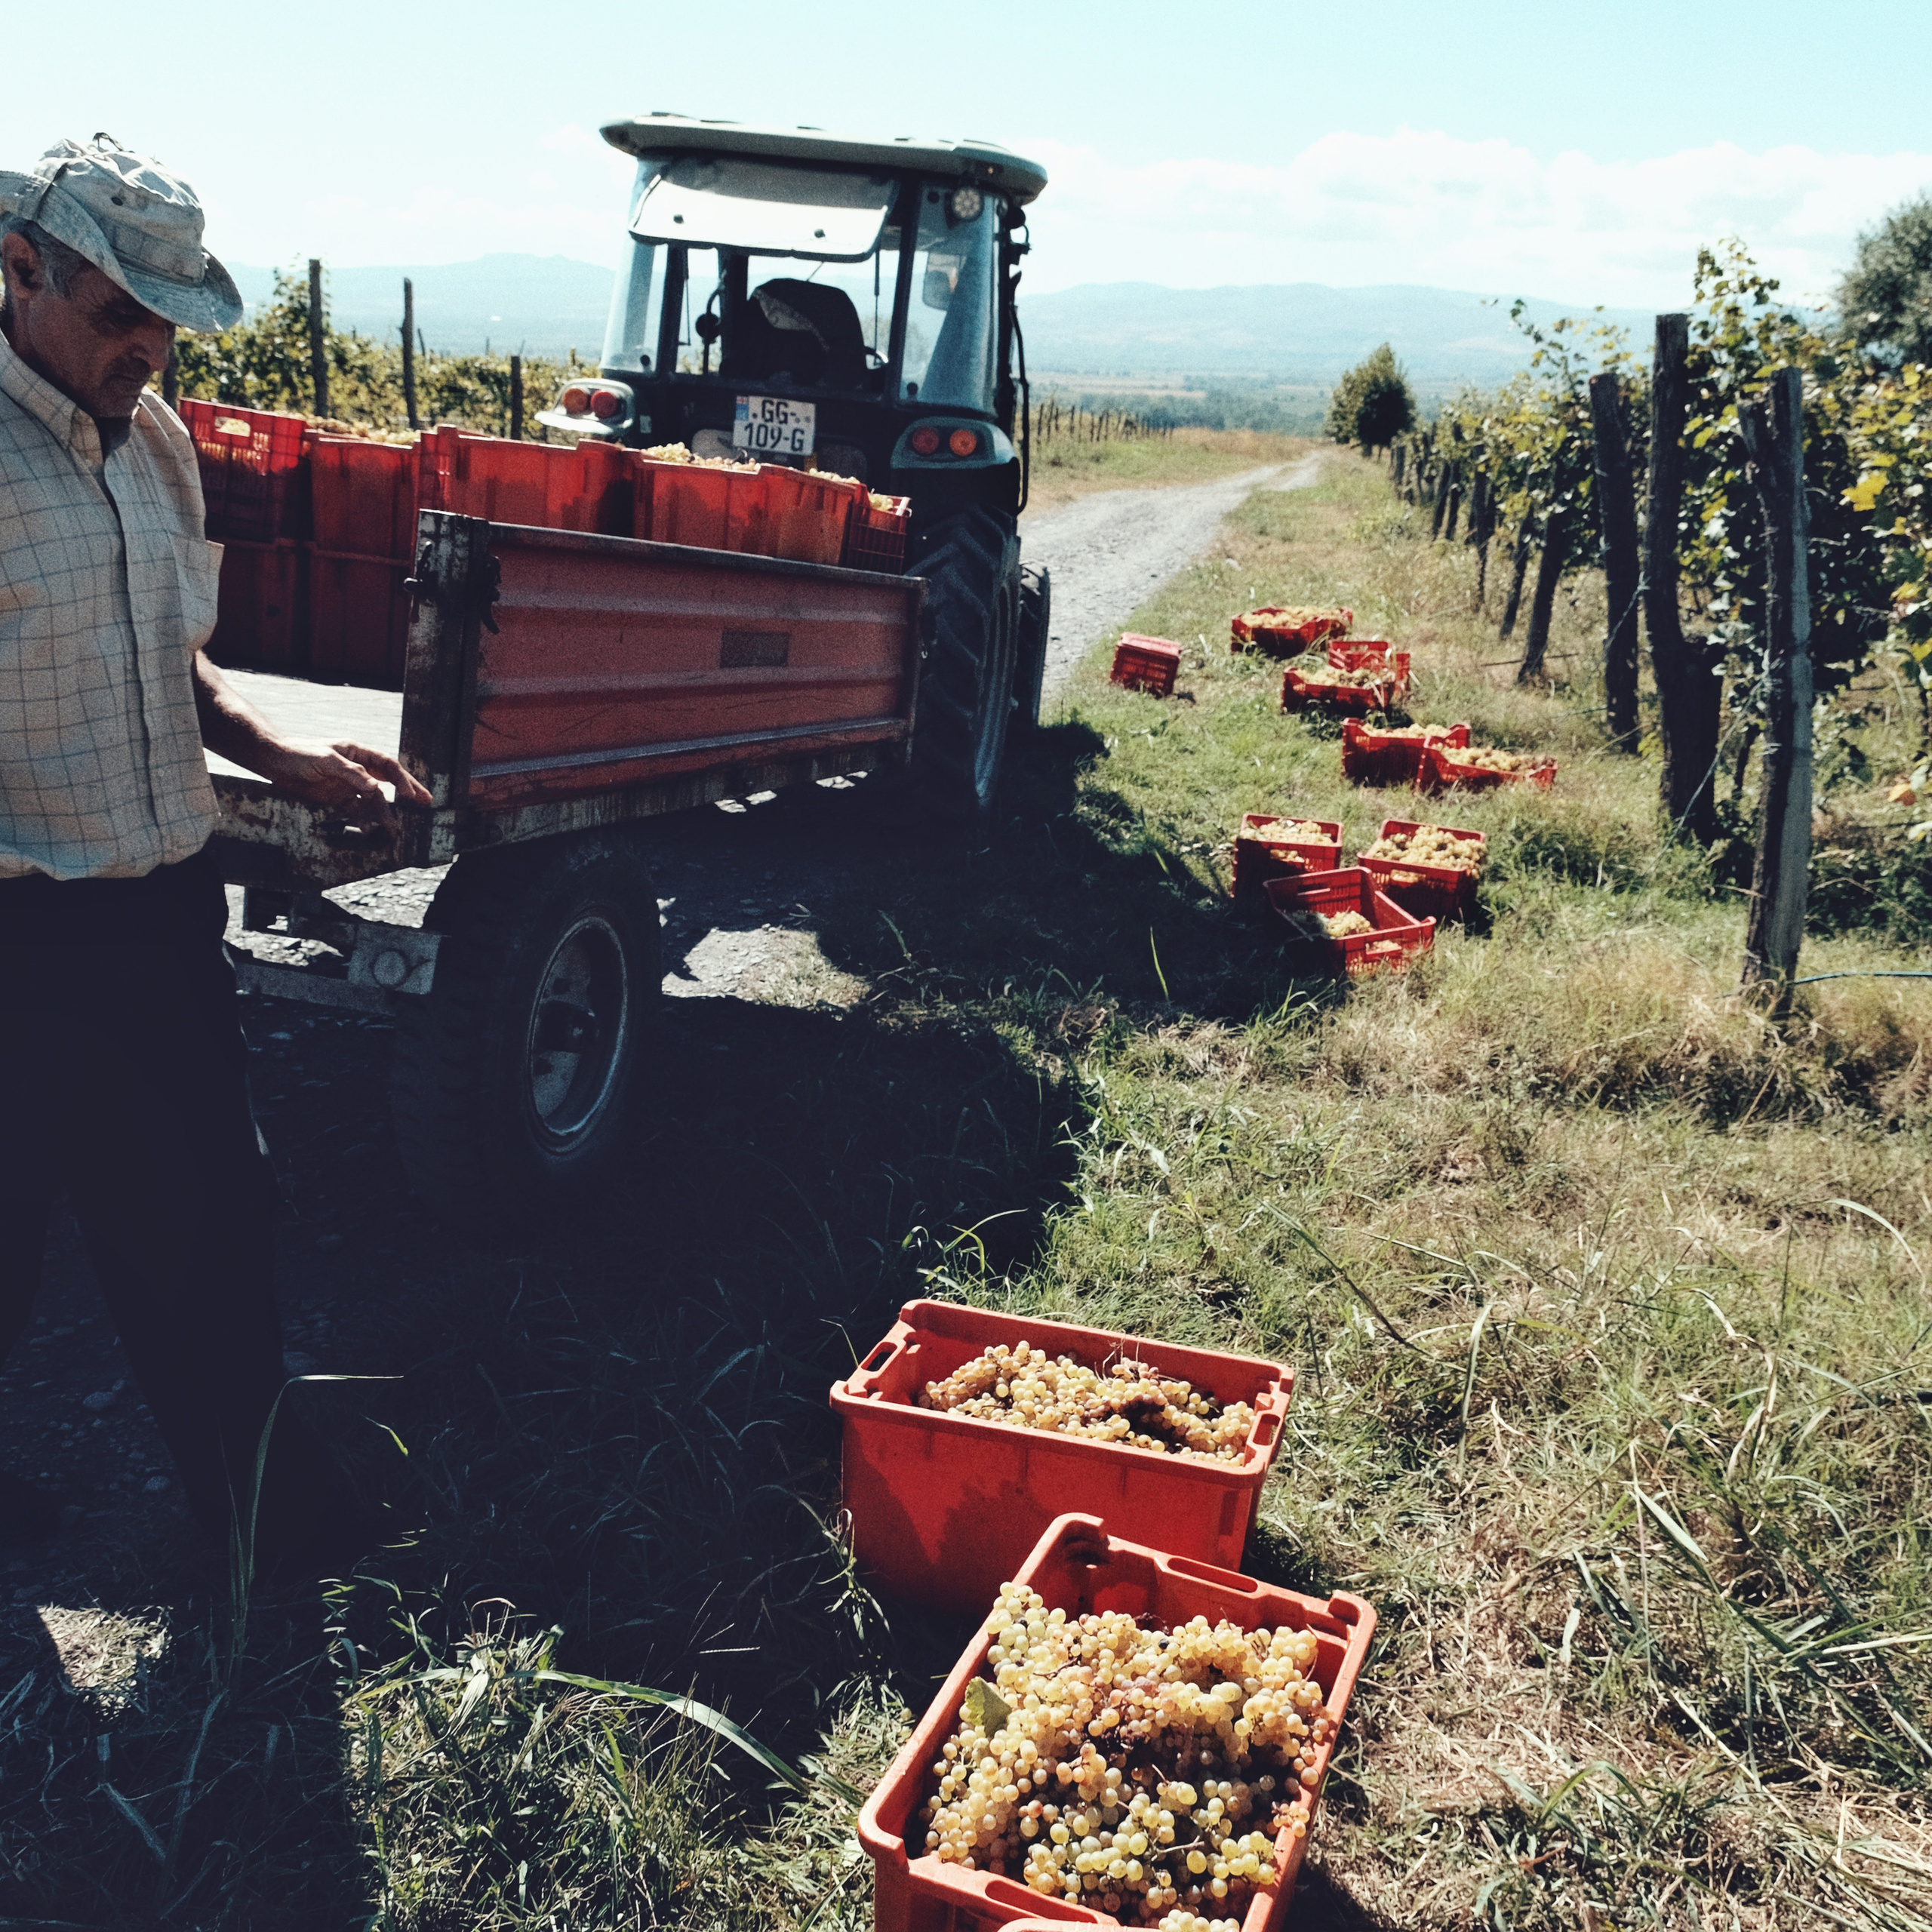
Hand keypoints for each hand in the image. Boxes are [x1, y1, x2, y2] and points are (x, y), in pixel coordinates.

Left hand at [266, 741, 433, 833]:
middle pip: (387, 782)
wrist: (273, 762)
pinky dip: (364, 820)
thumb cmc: (299, 754)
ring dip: (384, 813)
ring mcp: (348, 785)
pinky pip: (356, 811)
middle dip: (406, 793)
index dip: (402, 780)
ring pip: (373, 800)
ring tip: (394, 828)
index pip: (387, 766)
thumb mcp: (327, 760)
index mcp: (358, 753)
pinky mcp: (337, 799)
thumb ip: (352, 773)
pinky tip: (371, 829)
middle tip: (425, 803)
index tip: (411, 796)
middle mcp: (357, 769)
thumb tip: (376, 788)